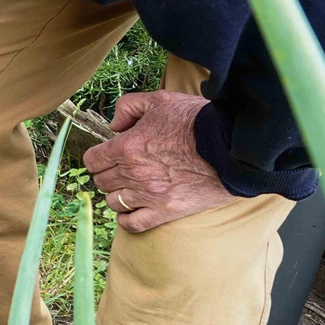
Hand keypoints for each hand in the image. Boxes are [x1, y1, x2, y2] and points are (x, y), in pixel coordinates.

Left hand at [82, 91, 235, 233]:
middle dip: (108, 173)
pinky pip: (133, 224)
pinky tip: (132, 209)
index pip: (92, 160)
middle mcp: (133, 173)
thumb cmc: (196, 121)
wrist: (231, 145)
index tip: (106, 155)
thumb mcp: (159, 100)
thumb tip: (113, 125)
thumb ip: (127, 107)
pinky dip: (127, 219)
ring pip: (114, 202)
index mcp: (127, 147)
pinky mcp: (167, 212)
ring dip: (118, 194)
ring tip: (130, 187)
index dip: (97, 156)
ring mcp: (149, 195)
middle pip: (101, 181)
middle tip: (121, 168)